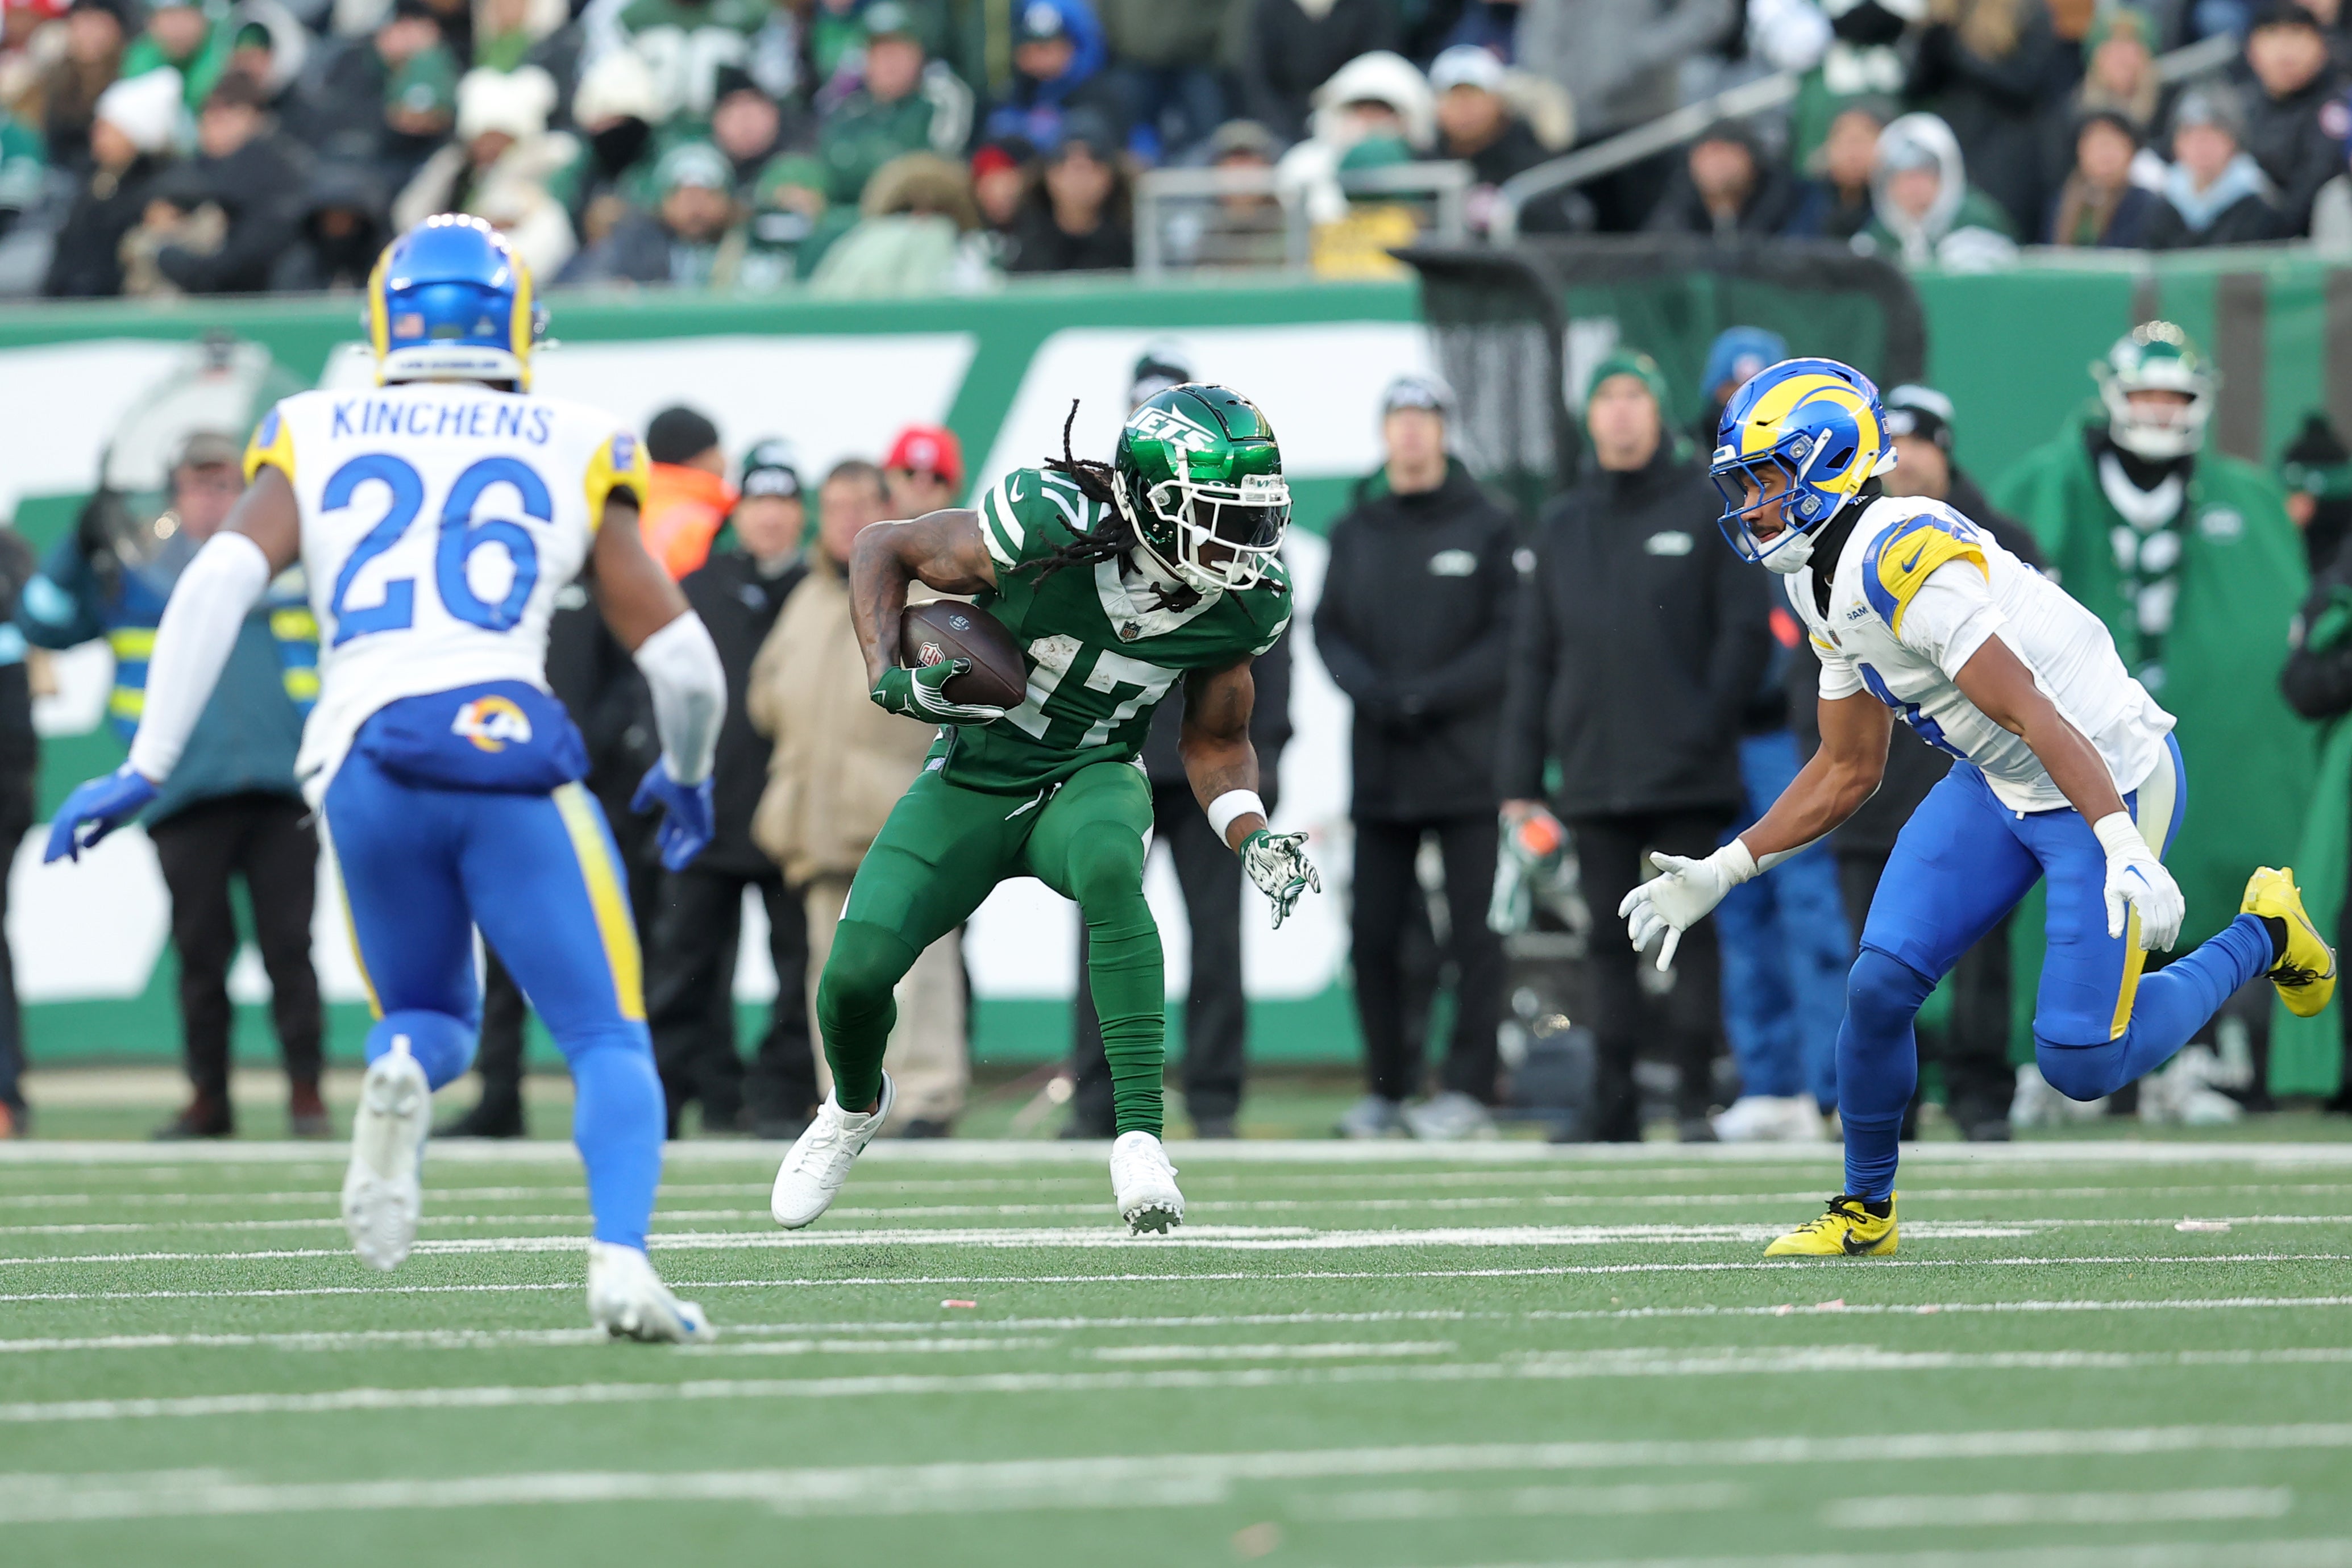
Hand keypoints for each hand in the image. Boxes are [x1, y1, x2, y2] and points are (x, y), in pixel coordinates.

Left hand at [44, 764, 156, 862]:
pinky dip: (66, 841)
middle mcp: (76, 800)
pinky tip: (66, 854)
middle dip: (55, 846)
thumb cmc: (128, 802)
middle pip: (59, 826)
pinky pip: (68, 827)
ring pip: (61, 828)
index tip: (70, 858)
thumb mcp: (111, 822)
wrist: (138, 787)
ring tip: (54, 862)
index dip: (65, 841)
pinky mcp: (81, 807)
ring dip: (57, 846)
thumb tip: (85, 846)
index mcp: (82, 801)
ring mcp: (77, 802)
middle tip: (49, 863)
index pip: (67, 824)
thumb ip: (97, 834)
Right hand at [631, 763, 714, 871]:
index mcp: (680, 802)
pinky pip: (698, 844)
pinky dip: (687, 854)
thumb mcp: (651, 788)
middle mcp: (691, 811)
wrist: (683, 769)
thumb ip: (644, 799)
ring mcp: (698, 818)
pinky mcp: (703, 824)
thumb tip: (637, 810)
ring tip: (670, 865)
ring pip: (693, 841)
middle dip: (677, 845)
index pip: (676, 820)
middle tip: (667, 858)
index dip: (668, 832)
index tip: (661, 843)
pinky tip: (674, 864)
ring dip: (682, 853)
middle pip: (685, 832)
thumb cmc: (668, 775)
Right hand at [871, 660, 1005, 724]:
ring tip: (980, 709)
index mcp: (941, 712)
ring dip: (969, 713)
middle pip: (965, 718)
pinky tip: (956, 695)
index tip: (1001, 713)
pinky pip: (947, 707)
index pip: (970, 715)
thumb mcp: (930, 674)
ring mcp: (931, 713)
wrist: (887, 688)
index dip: (986, 713)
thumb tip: (967, 664)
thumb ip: (949, 668)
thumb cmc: (908, 682)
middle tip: (995, 714)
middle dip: (980, 716)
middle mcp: (938, 716)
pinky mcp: (926, 707)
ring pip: (956, 714)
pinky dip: (957, 704)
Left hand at [1240, 828, 1320, 928]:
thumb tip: (1304, 836)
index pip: (1308, 872)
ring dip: (1287, 906)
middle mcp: (1294, 877)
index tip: (1317, 888)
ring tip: (1286, 913)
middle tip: (1286, 895)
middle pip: (1297, 887)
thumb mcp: (1279, 841)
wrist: (1255, 851)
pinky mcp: (1274, 894)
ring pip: (1289, 899)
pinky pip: (1276, 906)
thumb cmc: (1269, 844)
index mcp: (1298, 864)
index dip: (1313, 880)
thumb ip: (1291, 841)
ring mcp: (1284, 886)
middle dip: (1293, 892)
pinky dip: (1276, 915)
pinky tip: (1276, 925)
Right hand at [1617, 842, 1754, 971]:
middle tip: (1633, 936)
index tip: (1622, 913)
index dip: (1628, 905)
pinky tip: (1660, 966)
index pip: (1636, 898)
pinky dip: (1665, 953)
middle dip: (1635, 926)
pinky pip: (1670, 941)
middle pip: (1640, 916)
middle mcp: (1658, 903)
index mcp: (1655, 888)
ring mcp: (1668, 915)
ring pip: (1650, 929)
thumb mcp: (1683, 867)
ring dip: (1643, 938)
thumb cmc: (1698, 870)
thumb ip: (1668, 864)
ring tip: (1637, 947)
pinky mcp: (1679, 924)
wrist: (1716, 879)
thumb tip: (1653, 856)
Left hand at [2094, 814, 2182, 950]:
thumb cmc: (2118, 874)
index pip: (2151, 925)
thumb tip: (2115, 935)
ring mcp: (2170, 890)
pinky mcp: (2174, 887)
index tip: (2143, 947)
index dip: (2148, 939)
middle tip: (2153, 948)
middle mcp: (2161, 893)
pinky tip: (2173, 930)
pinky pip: (2180, 908)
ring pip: (2176, 918)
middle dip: (2160, 939)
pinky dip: (2178, 921)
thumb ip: (2115, 915)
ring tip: (2166, 944)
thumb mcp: (2111, 894)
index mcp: (2145, 896)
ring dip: (2172, 933)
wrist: (2129, 853)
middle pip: (2165, 924)